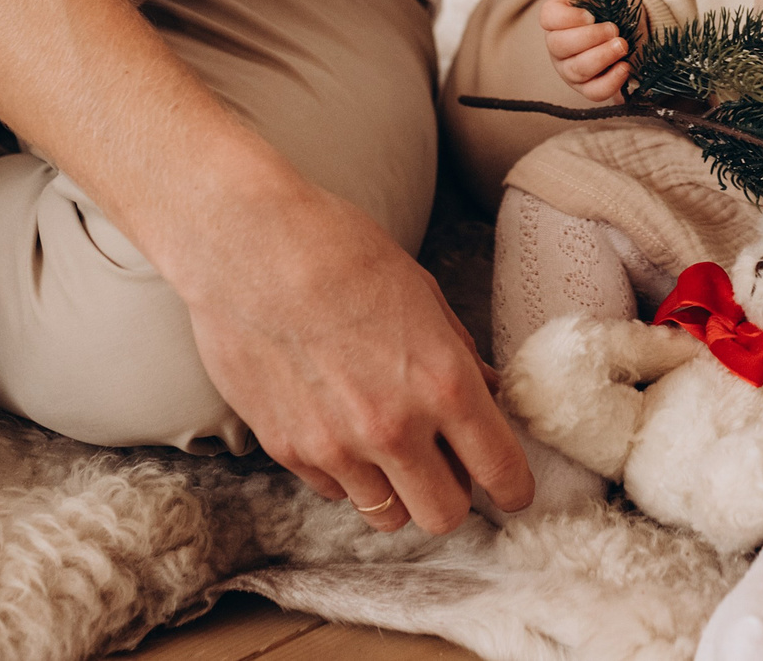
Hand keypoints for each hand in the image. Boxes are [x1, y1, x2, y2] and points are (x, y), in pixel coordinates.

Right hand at [175, 172, 531, 533]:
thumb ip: (460, 355)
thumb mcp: (423, 294)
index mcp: (443, 382)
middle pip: (444, 516)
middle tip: (447, 465)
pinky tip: (341, 428)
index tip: (512, 487)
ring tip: (390, 448)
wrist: (248, 246)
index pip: (500, 470)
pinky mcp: (287, 450)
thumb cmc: (342, 253)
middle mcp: (394, 427)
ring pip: (387, 515)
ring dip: (398, 490)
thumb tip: (489, 394)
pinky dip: (348, 474)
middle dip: (454, 496)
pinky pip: (336, 491)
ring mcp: (336, 446)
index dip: (514, 487)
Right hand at [540, 0, 630, 102]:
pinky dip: (611, 81)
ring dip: (602, 57)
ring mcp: (570, 71)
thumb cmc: (610, 16)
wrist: (630, 37)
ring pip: (577, 69)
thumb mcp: (604, 1)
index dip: (568, 17)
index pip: (548, 17)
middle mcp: (558, 49)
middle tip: (614, 30)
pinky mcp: (586, 89)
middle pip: (559, 45)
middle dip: (590, 37)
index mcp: (557, 22)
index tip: (590, 15)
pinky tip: (624, 67)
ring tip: (622, 46)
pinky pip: (594, 92)